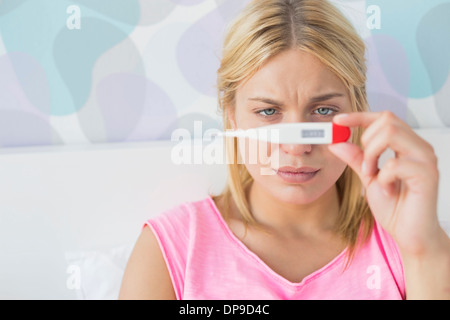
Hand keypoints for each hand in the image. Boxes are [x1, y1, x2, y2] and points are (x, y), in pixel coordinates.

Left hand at [328, 111, 440, 255]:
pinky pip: (395, 164)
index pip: (384, 118)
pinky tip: (388, 190)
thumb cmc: (395, 207)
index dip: (359, 116)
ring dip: (373, 155)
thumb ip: (356, 159)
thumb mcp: (369, 179)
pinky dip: (383, 177)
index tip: (338, 120)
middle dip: (366, 141)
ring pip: (391, 134)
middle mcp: (419, 147)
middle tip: (366, 166)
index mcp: (407, 145)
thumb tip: (336, 142)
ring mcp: (426, 159)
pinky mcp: (428, 174)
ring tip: (374, 176)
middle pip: (387, 120)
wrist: (410, 234)